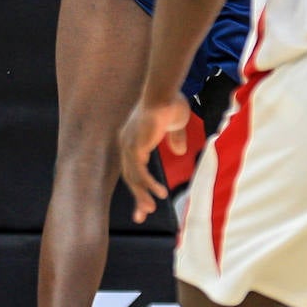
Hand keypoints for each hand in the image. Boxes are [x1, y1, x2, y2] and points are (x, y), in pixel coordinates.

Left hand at [118, 94, 190, 222]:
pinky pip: (139, 172)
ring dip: (142, 195)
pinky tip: (160, 194)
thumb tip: (179, 152)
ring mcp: (128, 145)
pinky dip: (149, 185)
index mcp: (133, 138)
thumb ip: (176, 137)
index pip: (133, 167)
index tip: (143, 202)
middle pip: (129, 176)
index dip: (140, 185)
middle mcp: (127, 143)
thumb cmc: (171, 101)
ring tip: (150, 209)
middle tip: (141, 216)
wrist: (165, 90)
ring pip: (133, 178)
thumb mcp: (176, 123)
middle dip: (137, 197)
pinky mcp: (134, 147)